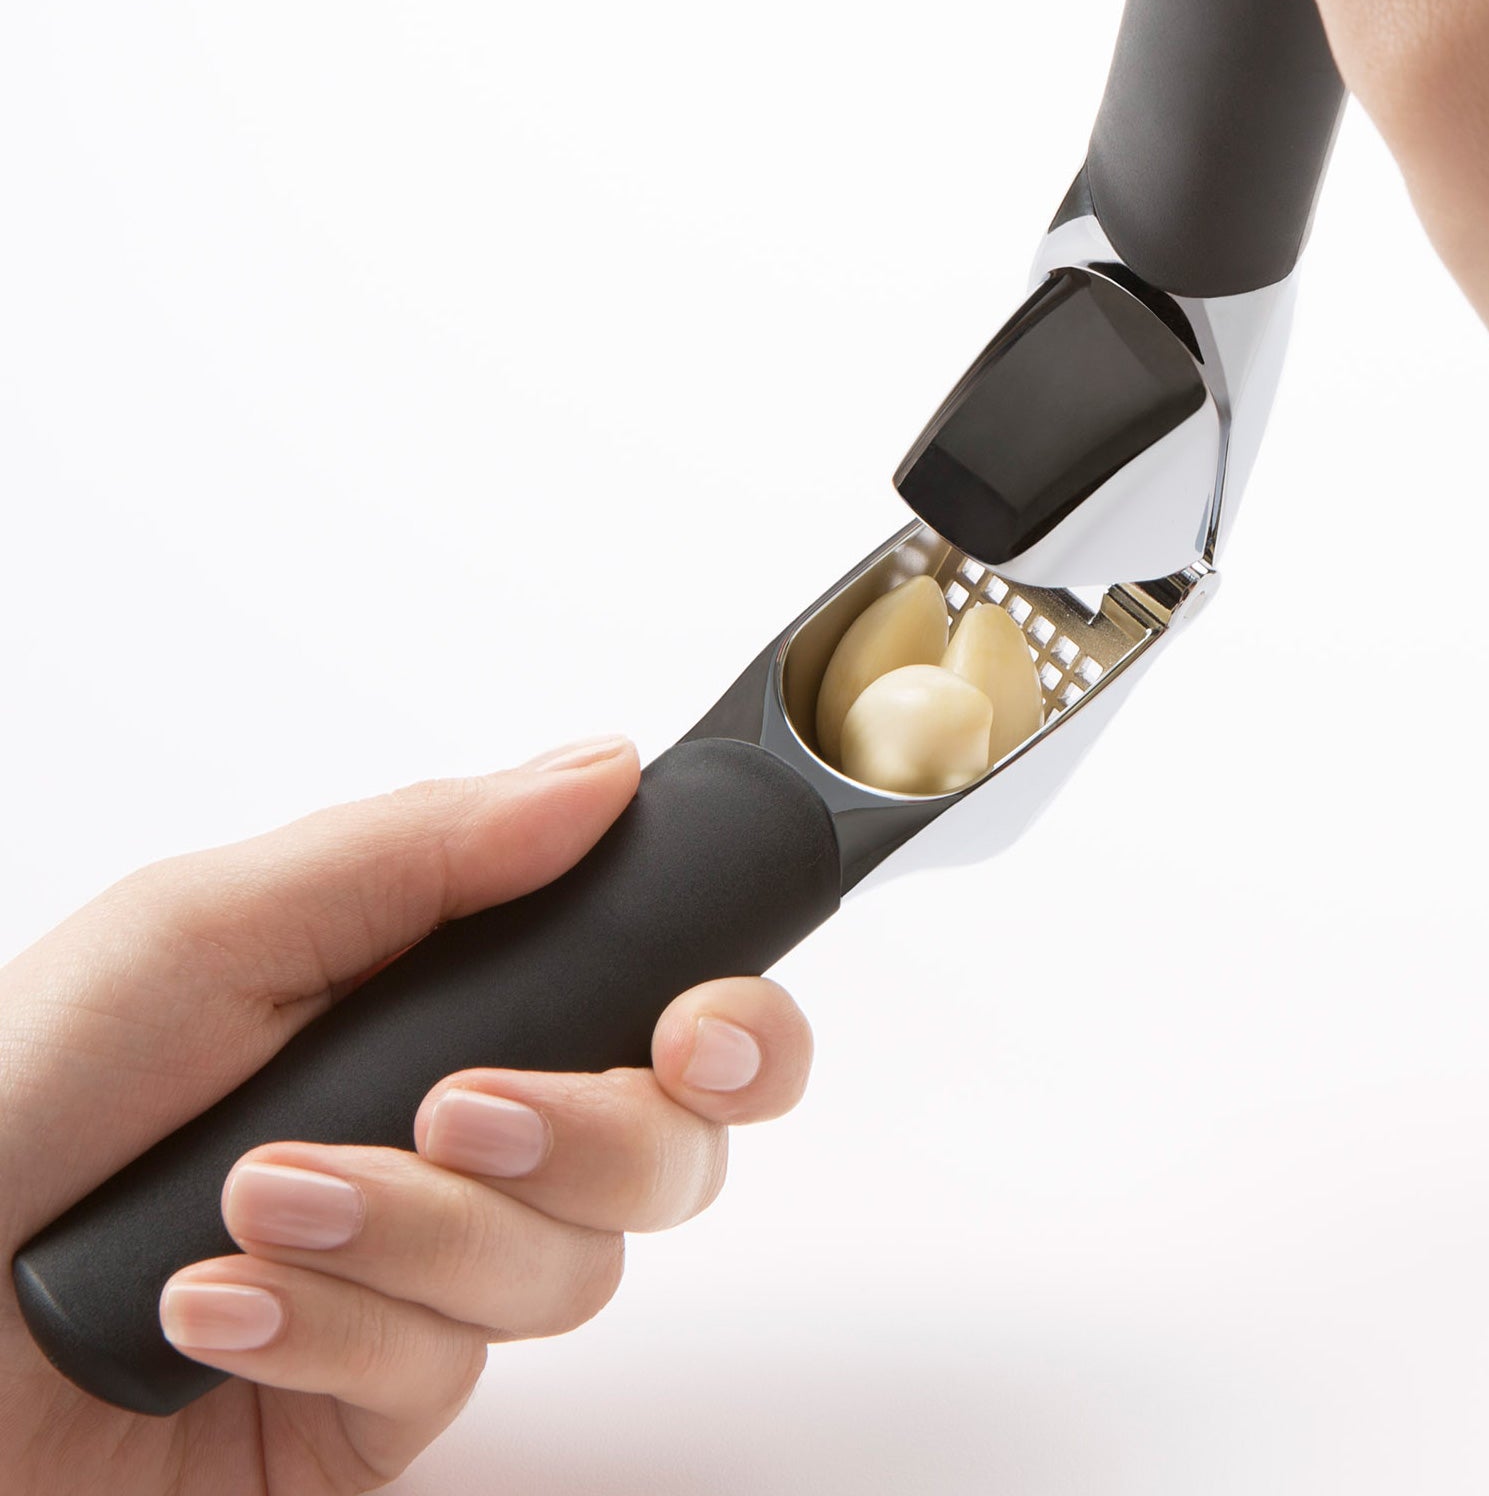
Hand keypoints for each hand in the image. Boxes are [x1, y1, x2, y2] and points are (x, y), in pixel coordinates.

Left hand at [0, 738, 813, 1492]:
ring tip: (259, 1198)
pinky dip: (325, 1327)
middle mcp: (468, 1130)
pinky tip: (210, 1310)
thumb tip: (604, 770)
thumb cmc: (14, 1099)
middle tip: (463, 1109)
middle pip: (671, 1153)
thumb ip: (425, 850)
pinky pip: (445, 1372)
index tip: (702, 1029)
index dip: (737, 1025)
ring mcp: (431, 1271)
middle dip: (586, 1135)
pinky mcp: (379, 1397)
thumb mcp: (209, 928)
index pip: (671, 1003)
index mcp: (450, 996)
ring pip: (570, 1268)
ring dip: (411, 1230)